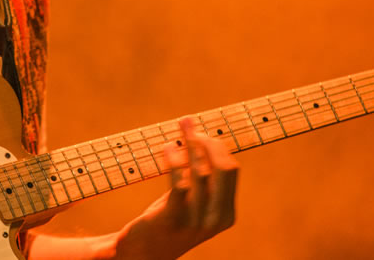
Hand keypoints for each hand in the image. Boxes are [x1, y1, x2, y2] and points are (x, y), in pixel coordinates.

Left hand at [112, 117, 237, 258]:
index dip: (217, 145)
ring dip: (190, 145)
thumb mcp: (193, 201)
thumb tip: (198, 131)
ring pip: (201, 172)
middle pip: (223, 168)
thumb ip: (201, 175)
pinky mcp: (172, 218)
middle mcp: (216, 218)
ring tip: (179, 128)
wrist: (143, 253)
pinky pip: (179, 183)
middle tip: (188, 125)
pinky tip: (167, 147)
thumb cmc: (168, 220)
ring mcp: (196, 221)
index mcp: (226, 213)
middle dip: (208, 141)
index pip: (230, 168)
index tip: (199, 131)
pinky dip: (174, 161)